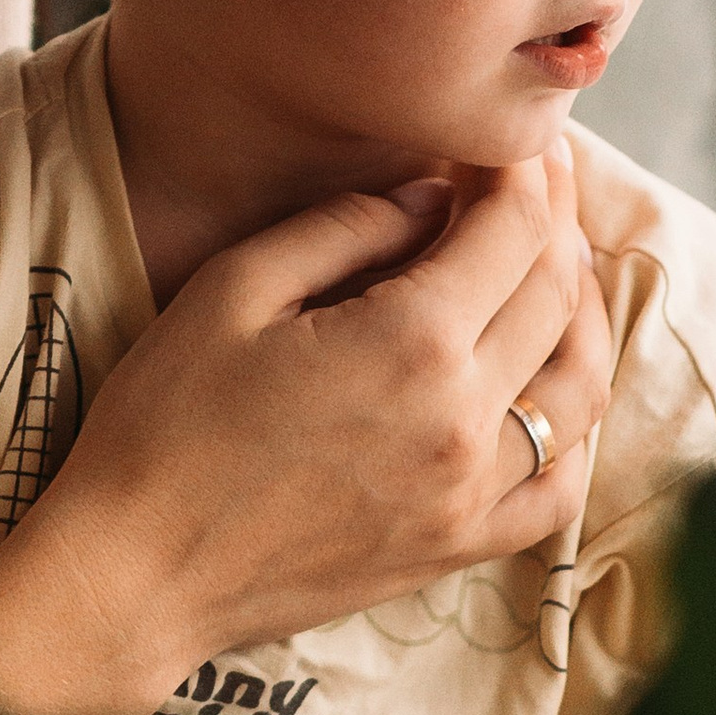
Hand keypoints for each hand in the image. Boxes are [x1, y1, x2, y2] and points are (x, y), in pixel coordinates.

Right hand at [0, 152, 609, 714]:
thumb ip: (344, 228)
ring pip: (579, 384)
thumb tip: (431, 196)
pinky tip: (549, 388)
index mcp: (410, 341)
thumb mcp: (233, 290)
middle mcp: (463, 418)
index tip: (506, 140)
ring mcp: (471, 493)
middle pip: (556, 292)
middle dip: (554, 218)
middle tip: (531, 180)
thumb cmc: (162, 425)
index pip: (514, 226)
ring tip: (552, 266)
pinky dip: (574, 427)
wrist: (134, 574)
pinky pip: (560, 485)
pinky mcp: (458, 546)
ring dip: (580, 310)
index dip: (523, 168)